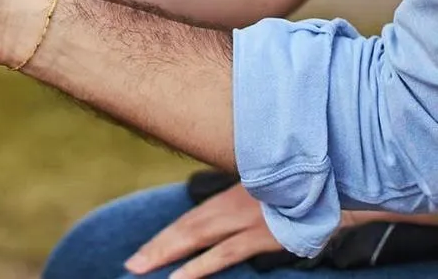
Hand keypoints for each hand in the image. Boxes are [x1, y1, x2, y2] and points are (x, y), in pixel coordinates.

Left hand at [124, 183, 285, 277]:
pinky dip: (199, 266)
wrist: (325, 186)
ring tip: (140, 267)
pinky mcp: (259, 236)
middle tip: (130, 265)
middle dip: (156, 247)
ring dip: (165, 254)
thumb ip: (241, 207)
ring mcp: (242, 220)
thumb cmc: (296, 194)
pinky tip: (178, 277)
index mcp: (228, 199)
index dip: (166, 236)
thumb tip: (222, 223)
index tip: (144, 251)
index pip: (189, 220)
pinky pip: (224, 254)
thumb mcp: (263, 195)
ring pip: (195, 238)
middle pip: (184, 229)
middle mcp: (229, 207)